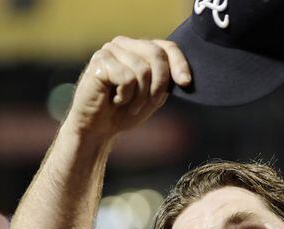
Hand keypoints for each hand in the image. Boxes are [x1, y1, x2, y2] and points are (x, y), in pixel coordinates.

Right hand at [63, 36, 191, 139]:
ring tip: (128, 105)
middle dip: (160, 84)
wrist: (97, 129)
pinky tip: (114, 100)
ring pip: (143, 69)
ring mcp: (110, 50)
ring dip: (140, 96)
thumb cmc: (124, 112)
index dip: (179, 63)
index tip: (186, 83)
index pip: (166, 46)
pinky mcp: (100, 61)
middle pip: (156, 54)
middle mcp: (124, 44)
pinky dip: (125, 96)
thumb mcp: (153, 96)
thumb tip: (185, 77)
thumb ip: (166, 81)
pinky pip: (127, 78)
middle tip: (152, 103)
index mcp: (138, 49)